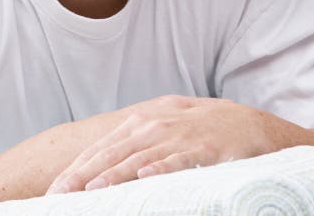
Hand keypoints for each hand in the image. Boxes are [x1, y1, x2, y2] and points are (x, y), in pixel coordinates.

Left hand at [47, 95, 283, 193]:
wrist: (256, 125)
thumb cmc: (208, 132)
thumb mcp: (171, 129)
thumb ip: (141, 143)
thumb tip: (106, 168)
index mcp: (149, 119)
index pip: (107, 144)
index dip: (80, 166)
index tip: (57, 188)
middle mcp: (161, 122)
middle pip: (116, 149)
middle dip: (85, 173)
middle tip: (60, 194)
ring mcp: (184, 133)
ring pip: (142, 155)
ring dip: (115, 173)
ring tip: (91, 190)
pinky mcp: (207, 146)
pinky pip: (180, 157)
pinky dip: (162, 166)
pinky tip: (145, 176)